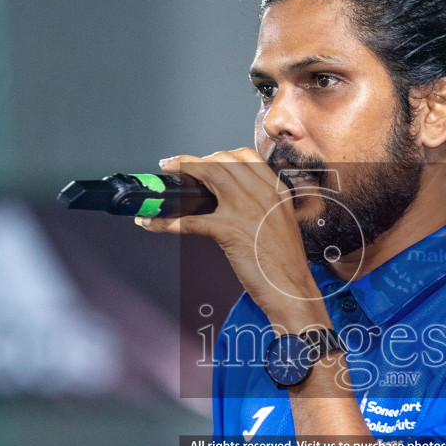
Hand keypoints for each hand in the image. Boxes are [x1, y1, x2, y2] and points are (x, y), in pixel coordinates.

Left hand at [136, 150, 327, 332]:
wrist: (292, 290)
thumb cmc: (285, 264)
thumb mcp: (281, 223)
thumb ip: (262, 206)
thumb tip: (232, 201)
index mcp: (276, 191)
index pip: (245, 157)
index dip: (220, 155)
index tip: (206, 159)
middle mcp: (262, 194)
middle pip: (224, 160)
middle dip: (196, 160)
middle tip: (178, 166)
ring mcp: (246, 210)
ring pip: (209, 175)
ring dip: (182, 170)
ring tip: (166, 174)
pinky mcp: (230, 230)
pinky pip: (191, 219)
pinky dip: (167, 221)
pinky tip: (153, 222)